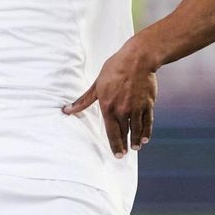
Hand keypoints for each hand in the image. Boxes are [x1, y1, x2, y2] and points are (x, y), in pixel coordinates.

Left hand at [63, 39, 157, 156]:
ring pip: (137, 129)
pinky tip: (145, 138)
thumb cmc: (115, 69)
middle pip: (124, 133)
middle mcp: (123, 111)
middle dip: (124, 145)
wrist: (137, 60)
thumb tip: (66, 110)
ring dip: (136, 140)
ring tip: (135, 147)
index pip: (111, 132)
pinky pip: (147, 122)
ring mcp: (136, 108)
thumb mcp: (97, 85)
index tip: (117, 154)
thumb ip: (83, 101)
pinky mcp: (148, 104)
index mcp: (108, 107)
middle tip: (124, 153)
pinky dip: (147, 131)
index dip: (115, 145)